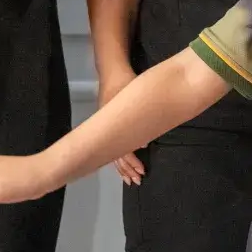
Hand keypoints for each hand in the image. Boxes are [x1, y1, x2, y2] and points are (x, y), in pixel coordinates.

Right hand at [98, 63, 145, 184]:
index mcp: (115, 125)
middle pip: (118, 155)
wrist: (111, 71)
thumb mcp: (134, 97)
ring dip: (123, 166)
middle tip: (137, 181)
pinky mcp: (108, 123)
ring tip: (130, 178)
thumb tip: (144, 143)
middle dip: (127, 169)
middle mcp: (110, 128)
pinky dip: (118, 154)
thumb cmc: (124, 82)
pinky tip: (123, 162)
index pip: (123, 150)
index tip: (141, 172)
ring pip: (114, 151)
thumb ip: (139, 118)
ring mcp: (108, 126)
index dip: (132, 162)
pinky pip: (112, 144)